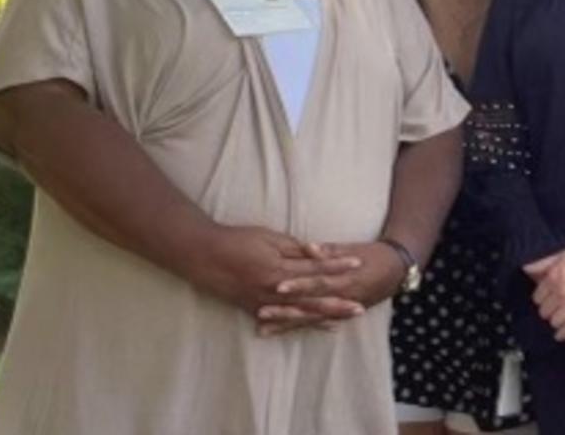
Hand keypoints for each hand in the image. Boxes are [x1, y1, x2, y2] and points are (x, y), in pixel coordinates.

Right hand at [180, 225, 363, 322]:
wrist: (203, 255)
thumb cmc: (237, 240)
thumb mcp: (269, 237)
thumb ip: (295, 248)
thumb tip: (318, 252)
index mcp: (279, 268)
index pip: (316, 269)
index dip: (338, 266)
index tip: (359, 264)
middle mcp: (274, 290)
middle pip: (312, 297)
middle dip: (338, 302)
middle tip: (360, 307)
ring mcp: (264, 302)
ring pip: (300, 313)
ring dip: (324, 317)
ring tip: (345, 320)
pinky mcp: (255, 309)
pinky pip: (283, 320)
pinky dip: (302, 324)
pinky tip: (318, 327)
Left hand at [257, 241, 404, 334]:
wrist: (397, 269)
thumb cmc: (374, 254)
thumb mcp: (354, 249)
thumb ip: (329, 250)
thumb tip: (307, 247)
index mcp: (346, 278)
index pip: (319, 283)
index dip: (299, 285)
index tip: (278, 287)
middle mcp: (343, 298)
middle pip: (311, 306)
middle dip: (286, 311)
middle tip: (262, 312)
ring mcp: (343, 310)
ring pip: (311, 320)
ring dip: (288, 324)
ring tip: (264, 329)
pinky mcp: (343, 315)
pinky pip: (319, 324)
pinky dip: (301, 328)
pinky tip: (284, 332)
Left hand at [524, 239, 564, 338]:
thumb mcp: (564, 252)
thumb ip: (546, 262)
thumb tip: (529, 267)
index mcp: (553, 276)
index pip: (538, 297)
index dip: (541, 300)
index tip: (545, 301)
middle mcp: (561, 290)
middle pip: (545, 311)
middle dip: (548, 312)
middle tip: (553, 312)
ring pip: (556, 321)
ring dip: (556, 321)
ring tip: (559, 321)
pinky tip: (562, 334)